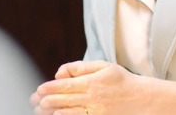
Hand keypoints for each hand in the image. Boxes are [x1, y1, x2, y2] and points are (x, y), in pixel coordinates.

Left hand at [30, 61, 153, 114]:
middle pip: (63, 100)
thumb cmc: (121, 81)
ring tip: (39, 109)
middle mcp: (92, 98)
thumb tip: (60, 73)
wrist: (142, 99)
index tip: (39, 89)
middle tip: (34, 100)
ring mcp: (95, 111)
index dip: (49, 88)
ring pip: (67, 112)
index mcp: (92, 82)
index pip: (65, 86)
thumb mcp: (102, 66)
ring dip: (51, 111)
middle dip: (45, 100)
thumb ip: (79, 67)